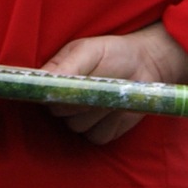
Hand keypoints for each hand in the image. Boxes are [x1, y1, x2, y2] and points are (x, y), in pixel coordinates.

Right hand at [40, 24, 187, 145]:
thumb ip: (70, 66)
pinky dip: (111, 125)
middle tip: (99, 84)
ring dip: (98, 112)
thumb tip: (47, 79)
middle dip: (81, 101)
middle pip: (60, 113)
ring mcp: (80, 118)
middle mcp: (63, 101)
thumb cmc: (114, 53)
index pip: (41, 92)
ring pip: (79, 126)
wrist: (146, 66)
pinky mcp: (99, 132)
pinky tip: (118, 108)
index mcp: (55, 77)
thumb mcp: (90, 51)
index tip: (70, 87)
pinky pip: (98, 136)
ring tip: (110, 94)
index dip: (54, 93)